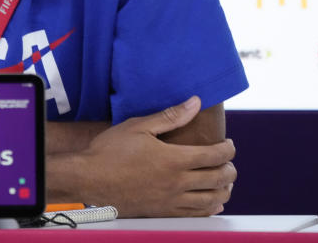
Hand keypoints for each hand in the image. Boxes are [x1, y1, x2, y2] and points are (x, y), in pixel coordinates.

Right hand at [49, 96, 236, 216]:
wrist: (88, 179)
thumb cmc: (110, 150)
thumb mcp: (139, 126)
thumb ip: (170, 116)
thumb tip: (195, 102)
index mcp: (174, 159)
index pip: (214, 156)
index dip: (227, 150)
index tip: (229, 145)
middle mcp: (177, 183)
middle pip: (217, 179)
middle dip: (229, 170)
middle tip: (229, 164)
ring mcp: (170, 201)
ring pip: (210, 201)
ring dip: (223, 192)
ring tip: (225, 184)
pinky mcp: (162, 213)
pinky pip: (194, 215)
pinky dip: (209, 210)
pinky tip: (212, 205)